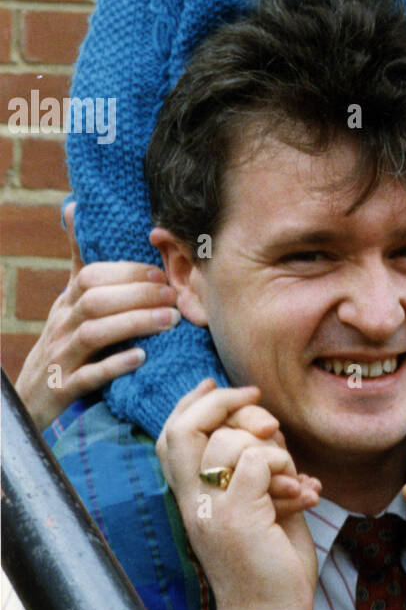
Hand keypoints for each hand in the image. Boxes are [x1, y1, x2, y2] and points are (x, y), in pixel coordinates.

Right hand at [15, 204, 180, 430]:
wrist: (27, 402)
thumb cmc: (61, 346)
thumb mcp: (67, 303)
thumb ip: (79, 263)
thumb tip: (74, 208)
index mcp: (66, 305)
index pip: (91, 277)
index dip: (126, 272)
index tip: (160, 272)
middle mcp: (62, 327)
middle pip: (95, 301)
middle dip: (137, 295)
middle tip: (174, 296)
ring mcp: (61, 358)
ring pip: (93, 334)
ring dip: (133, 324)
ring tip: (169, 320)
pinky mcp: (64, 389)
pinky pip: (88, 376)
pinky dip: (114, 365)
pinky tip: (141, 358)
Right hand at [156, 380, 319, 609]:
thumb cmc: (269, 565)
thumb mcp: (260, 504)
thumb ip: (254, 464)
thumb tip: (266, 422)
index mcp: (192, 498)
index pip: (170, 434)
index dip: (193, 402)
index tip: (222, 386)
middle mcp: (192, 502)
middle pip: (184, 428)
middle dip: (228, 406)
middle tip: (267, 420)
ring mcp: (211, 510)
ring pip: (229, 442)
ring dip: (273, 449)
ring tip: (294, 482)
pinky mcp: (237, 517)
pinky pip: (256, 460)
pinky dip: (284, 467)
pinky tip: (302, 495)